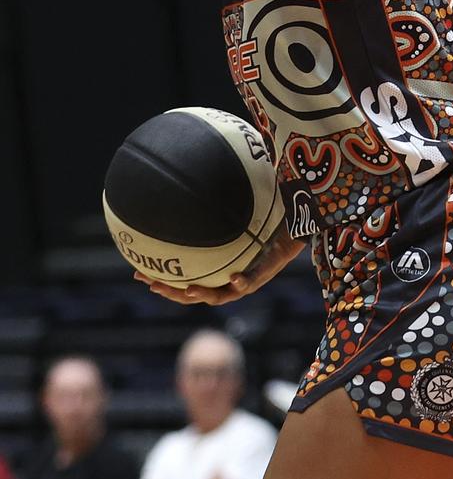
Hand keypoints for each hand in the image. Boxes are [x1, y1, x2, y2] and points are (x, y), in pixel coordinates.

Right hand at [134, 223, 304, 306]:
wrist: (287, 224)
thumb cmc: (255, 219)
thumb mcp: (225, 212)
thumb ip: (205, 206)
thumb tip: (181, 182)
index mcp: (213, 270)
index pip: (181, 280)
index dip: (161, 281)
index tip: (139, 274)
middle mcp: (225, 279)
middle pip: (193, 294)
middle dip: (172, 292)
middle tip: (153, 284)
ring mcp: (243, 280)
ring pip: (219, 296)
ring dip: (202, 294)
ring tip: (188, 288)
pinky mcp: (262, 274)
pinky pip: (250, 281)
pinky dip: (241, 282)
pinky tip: (233, 277)